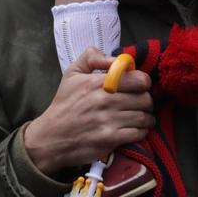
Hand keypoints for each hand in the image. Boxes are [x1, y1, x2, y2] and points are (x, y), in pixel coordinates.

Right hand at [23, 48, 155, 176]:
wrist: (51, 137)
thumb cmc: (65, 104)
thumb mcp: (72, 73)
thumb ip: (92, 57)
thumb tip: (116, 58)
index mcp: (99, 83)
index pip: (138, 79)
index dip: (143, 82)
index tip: (138, 86)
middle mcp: (106, 101)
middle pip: (145, 99)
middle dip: (146, 101)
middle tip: (140, 103)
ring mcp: (109, 121)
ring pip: (144, 117)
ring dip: (146, 117)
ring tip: (140, 116)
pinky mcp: (110, 139)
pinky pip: (138, 133)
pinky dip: (141, 131)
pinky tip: (136, 129)